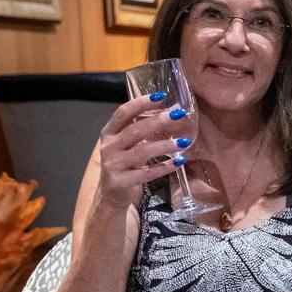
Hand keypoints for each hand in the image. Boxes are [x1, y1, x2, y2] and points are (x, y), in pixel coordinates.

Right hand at [96, 94, 191, 208]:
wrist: (111, 195)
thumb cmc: (124, 163)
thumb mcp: (126, 144)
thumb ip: (142, 128)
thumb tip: (173, 110)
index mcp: (109, 133)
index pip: (123, 113)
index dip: (141, 103)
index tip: (161, 96)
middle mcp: (108, 147)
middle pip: (134, 130)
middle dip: (157, 121)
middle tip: (178, 115)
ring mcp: (113, 165)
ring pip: (141, 152)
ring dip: (164, 146)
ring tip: (183, 142)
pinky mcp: (121, 182)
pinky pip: (145, 174)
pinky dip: (163, 168)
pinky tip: (178, 162)